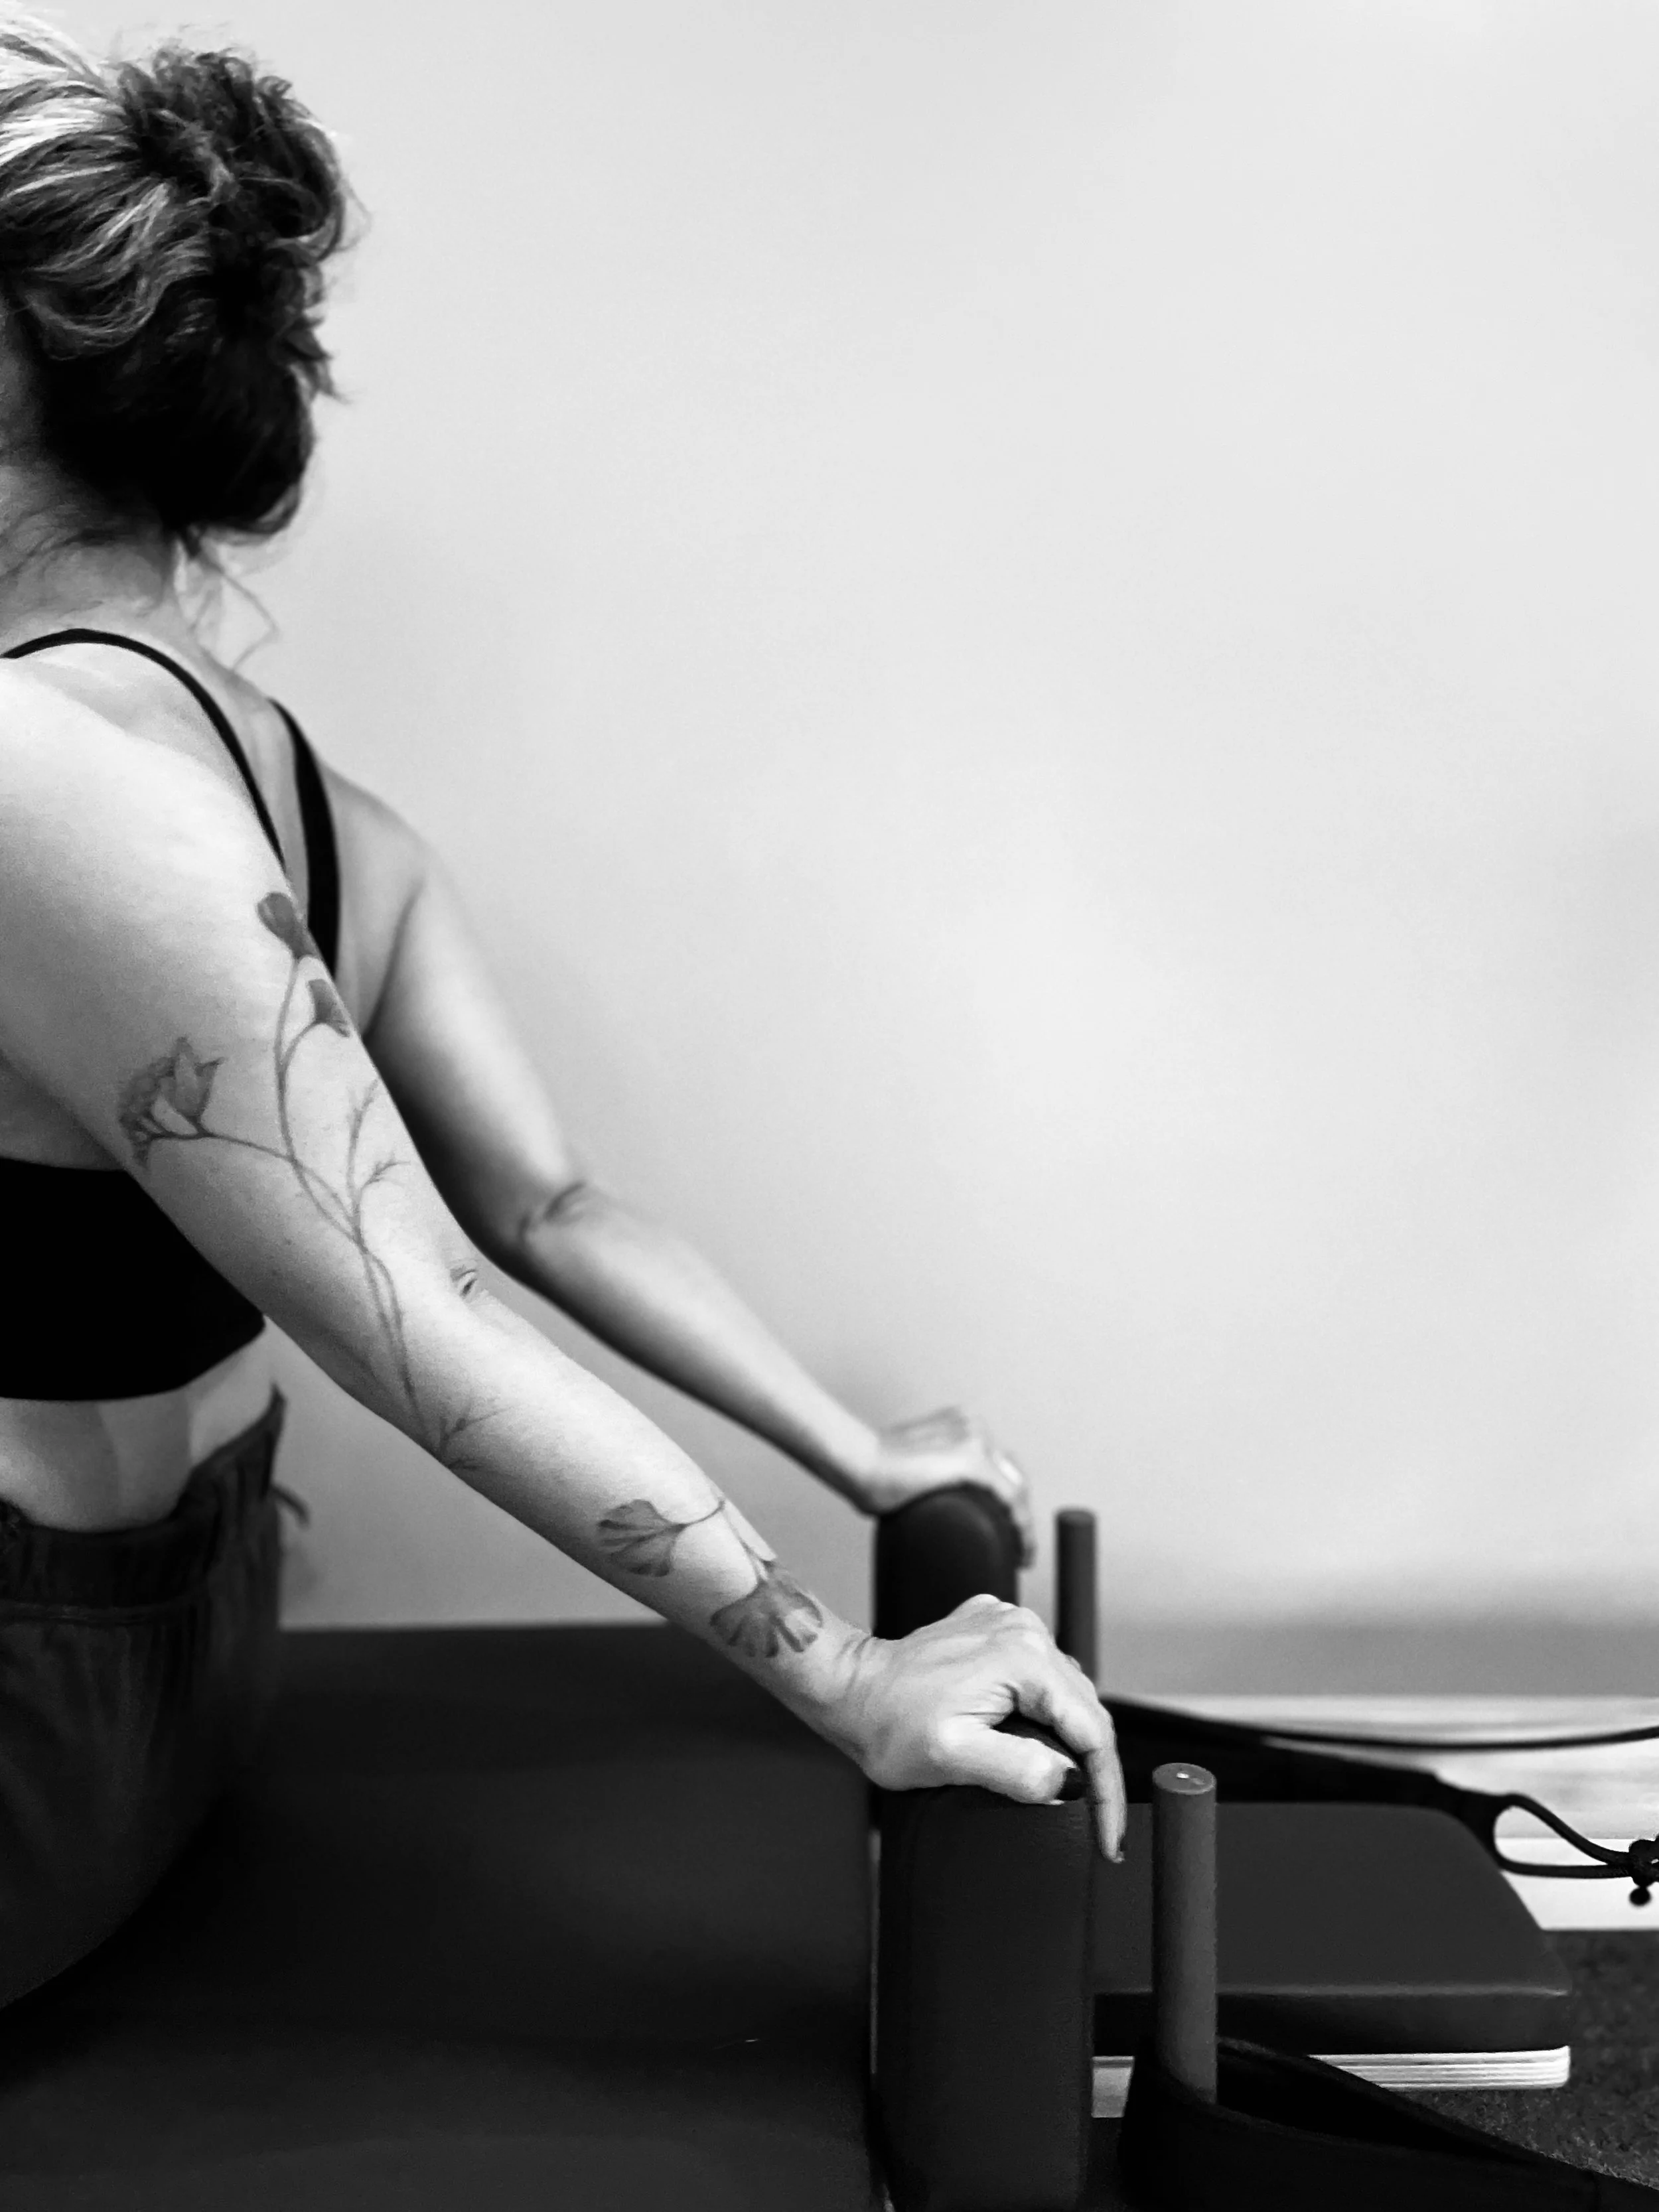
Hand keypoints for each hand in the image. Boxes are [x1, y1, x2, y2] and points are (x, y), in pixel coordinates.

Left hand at [825, 1593, 1124, 1859]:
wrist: (848, 1688)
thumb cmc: (887, 1724)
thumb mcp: (952, 1758)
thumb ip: (1018, 1770)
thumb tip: (1071, 1780)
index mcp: (1024, 1657)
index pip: (1092, 1730)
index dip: (1108, 1791)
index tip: (1109, 1840)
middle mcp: (1024, 1630)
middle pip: (1085, 1710)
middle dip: (1097, 1772)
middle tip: (1100, 1829)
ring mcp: (1009, 1626)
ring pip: (1065, 1694)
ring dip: (1072, 1742)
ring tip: (1076, 1794)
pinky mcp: (993, 1633)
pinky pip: (1039, 1678)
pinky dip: (1046, 1714)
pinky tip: (1038, 1742)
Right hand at [849, 1406, 1035, 1566]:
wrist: (857, 1461)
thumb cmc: (873, 1470)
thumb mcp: (916, 1469)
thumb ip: (933, 1478)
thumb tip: (936, 1511)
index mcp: (961, 1425)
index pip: (999, 1464)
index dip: (1010, 1500)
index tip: (1009, 1529)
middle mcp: (973, 1426)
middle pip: (1012, 1475)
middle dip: (1019, 1513)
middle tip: (1018, 1547)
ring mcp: (974, 1439)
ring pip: (1015, 1487)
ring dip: (1022, 1522)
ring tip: (1021, 1553)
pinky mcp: (971, 1458)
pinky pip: (1010, 1497)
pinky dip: (1020, 1525)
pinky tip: (1020, 1548)